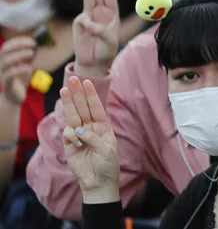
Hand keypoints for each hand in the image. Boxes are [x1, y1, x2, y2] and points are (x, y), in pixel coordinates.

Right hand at [0, 37, 35, 105]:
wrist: (13, 98)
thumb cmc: (19, 80)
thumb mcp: (26, 66)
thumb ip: (29, 58)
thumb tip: (37, 46)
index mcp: (4, 60)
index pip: (7, 46)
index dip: (19, 41)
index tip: (32, 41)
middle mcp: (0, 66)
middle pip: (4, 51)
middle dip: (19, 45)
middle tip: (33, 44)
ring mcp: (1, 74)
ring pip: (6, 61)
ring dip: (20, 55)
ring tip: (32, 53)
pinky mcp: (6, 84)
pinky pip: (10, 74)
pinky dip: (20, 69)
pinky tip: (30, 69)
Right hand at [61, 76, 119, 202]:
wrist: (99, 183)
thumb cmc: (108, 165)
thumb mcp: (107, 149)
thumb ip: (94, 137)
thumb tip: (78, 129)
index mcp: (103, 127)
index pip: (96, 107)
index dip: (91, 95)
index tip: (87, 82)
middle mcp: (90, 129)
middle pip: (83, 108)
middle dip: (78, 93)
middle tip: (72, 79)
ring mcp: (79, 136)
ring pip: (73, 116)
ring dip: (69, 104)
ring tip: (64, 90)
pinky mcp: (69, 146)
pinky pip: (68, 134)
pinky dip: (71, 135)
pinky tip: (77, 140)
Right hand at [73, 0, 119, 76]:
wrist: (94, 62)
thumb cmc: (106, 51)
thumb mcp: (110, 41)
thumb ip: (100, 30)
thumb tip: (88, 21)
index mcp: (112, 14)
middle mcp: (101, 12)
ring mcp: (89, 16)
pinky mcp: (79, 23)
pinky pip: (82, 19)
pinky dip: (86, 25)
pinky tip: (89, 33)